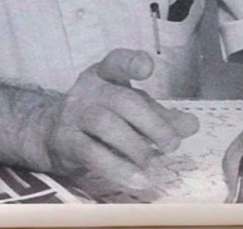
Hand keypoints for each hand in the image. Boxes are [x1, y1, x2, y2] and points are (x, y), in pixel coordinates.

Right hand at [37, 49, 198, 187]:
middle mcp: (88, 90)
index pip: (116, 62)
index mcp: (105, 75)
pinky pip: (92, 153)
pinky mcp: (66, 141)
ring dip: (136, 147)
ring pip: (106, 125)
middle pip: (122, 100)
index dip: (131, 63)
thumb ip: (161, 117)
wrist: (51, 133)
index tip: (147, 69)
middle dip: (152, 124)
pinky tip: (139, 180)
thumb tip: (191, 124)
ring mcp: (74, 114)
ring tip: (150, 163)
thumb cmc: (100, 117)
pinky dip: (118, 168)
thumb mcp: (131, 111)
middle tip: (171, 145)